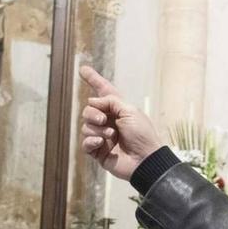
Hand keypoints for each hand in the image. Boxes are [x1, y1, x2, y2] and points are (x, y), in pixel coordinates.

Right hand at [79, 65, 162, 182]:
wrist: (144, 159)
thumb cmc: (142, 134)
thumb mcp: (129, 111)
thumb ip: (110, 101)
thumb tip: (92, 101)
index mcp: (118, 109)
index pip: (103, 92)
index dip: (94, 80)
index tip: (83, 69)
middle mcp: (108, 121)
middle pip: (88, 111)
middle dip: (93, 113)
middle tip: (104, 120)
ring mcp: (102, 137)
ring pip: (86, 127)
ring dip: (96, 129)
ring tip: (110, 135)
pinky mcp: (98, 151)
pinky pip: (85, 143)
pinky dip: (91, 141)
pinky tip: (100, 143)